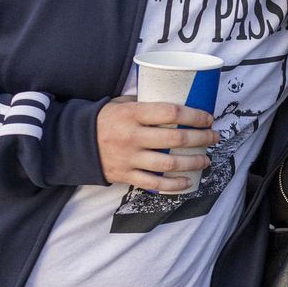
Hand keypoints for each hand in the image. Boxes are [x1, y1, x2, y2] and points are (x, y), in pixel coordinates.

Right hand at [95, 96, 217, 191]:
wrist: (73, 142)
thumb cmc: (104, 119)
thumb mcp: (121, 103)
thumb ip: (146, 104)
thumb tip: (177, 102)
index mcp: (132, 114)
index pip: (171, 112)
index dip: (194, 115)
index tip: (208, 118)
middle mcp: (132, 136)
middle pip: (175, 137)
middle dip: (201, 138)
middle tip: (214, 137)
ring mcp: (129, 158)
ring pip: (169, 162)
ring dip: (193, 162)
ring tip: (206, 159)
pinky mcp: (126, 175)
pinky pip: (154, 184)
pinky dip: (174, 184)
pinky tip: (188, 181)